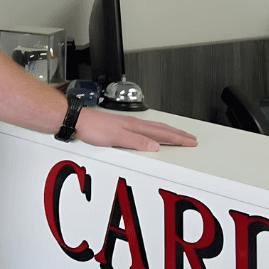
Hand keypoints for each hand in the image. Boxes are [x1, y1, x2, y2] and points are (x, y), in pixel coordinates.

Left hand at [75, 108, 198, 151]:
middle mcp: (133, 124)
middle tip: (191, 138)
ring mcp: (127, 125)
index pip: (162, 133)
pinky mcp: (120, 128)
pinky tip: (152, 136)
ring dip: (167, 132)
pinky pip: (144, 130)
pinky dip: (154, 133)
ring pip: (153, 129)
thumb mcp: (116, 138)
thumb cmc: (92, 128)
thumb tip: (155, 146)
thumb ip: (136, 141)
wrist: (77, 121)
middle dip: (177, 134)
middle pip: (161, 129)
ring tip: (177, 136)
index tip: (191, 141)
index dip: (178, 138)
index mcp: (135, 126)